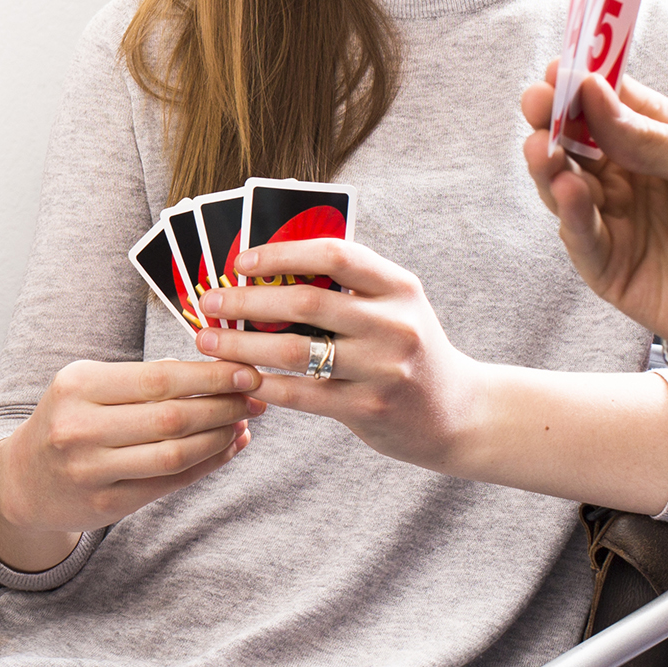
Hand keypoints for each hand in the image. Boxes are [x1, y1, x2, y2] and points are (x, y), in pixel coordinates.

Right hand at [0, 358, 262, 569]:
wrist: (23, 481)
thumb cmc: (67, 422)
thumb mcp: (88, 386)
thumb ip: (143, 378)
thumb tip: (211, 370)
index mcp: (77, 386)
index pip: (158, 378)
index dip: (209, 377)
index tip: (246, 371)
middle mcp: (80, 428)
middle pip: (171, 417)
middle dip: (223, 405)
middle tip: (254, 397)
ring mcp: (92, 470)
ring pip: (175, 453)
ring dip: (220, 437)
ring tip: (243, 422)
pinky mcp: (107, 504)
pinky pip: (170, 483)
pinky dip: (207, 464)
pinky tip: (227, 447)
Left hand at [197, 241, 484, 470]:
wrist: (459, 414)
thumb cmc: (408, 350)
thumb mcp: (394, 307)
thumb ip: (347, 288)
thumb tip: (266, 270)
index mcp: (399, 287)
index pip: (335, 254)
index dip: (282, 253)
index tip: (240, 262)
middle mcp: (393, 323)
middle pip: (306, 301)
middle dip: (246, 300)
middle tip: (208, 302)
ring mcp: (382, 368)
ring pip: (295, 350)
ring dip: (242, 345)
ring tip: (208, 342)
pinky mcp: (368, 407)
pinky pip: (302, 393)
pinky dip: (264, 383)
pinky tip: (239, 378)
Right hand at [518, 66, 667, 358]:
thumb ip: (655, 139)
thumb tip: (593, 95)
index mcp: (662, 140)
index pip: (610, 104)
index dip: (582, 85)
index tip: (560, 70)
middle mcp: (632, 178)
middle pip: (576, 144)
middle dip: (552, 121)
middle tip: (537, 103)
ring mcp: (621, 223)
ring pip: (566, 189)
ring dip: (548, 166)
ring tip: (542, 148)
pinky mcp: (615, 270)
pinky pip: (583, 240)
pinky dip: (570, 215)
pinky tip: (567, 191)